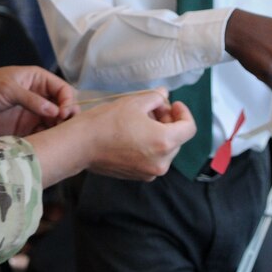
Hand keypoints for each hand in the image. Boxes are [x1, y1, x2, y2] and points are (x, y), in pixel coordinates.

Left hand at [0, 66, 77, 137]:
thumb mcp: (8, 88)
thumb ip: (31, 100)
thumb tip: (55, 111)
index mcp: (38, 81)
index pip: (63, 90)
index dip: (67, 101)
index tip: (63, 114)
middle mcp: (39, 97)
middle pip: (62, 108)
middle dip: (67, 118)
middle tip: (63, 128)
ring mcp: (32, 114)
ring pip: (54, 123)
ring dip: (58, 131)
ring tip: (56, 139)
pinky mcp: (24, 129)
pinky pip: (41, 135)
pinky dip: (46, 140)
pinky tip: (45, 144)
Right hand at [26, 89, 195, 184]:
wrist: (81, 145)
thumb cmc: (106, 122)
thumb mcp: (134, 102)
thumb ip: (155, 98)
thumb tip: (164, 95)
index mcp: (165, 142)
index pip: (189, 128)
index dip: (183, 113)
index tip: (173, 104)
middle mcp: (162, 162)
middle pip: (177, 139)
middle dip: (168, 122)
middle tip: (152, 108)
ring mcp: (150, 172)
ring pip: (165, 149)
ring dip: (159, 133)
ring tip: (140, 120)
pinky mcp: (138, 176)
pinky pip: (152, 158)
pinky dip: (149, 145)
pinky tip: (133, 134)